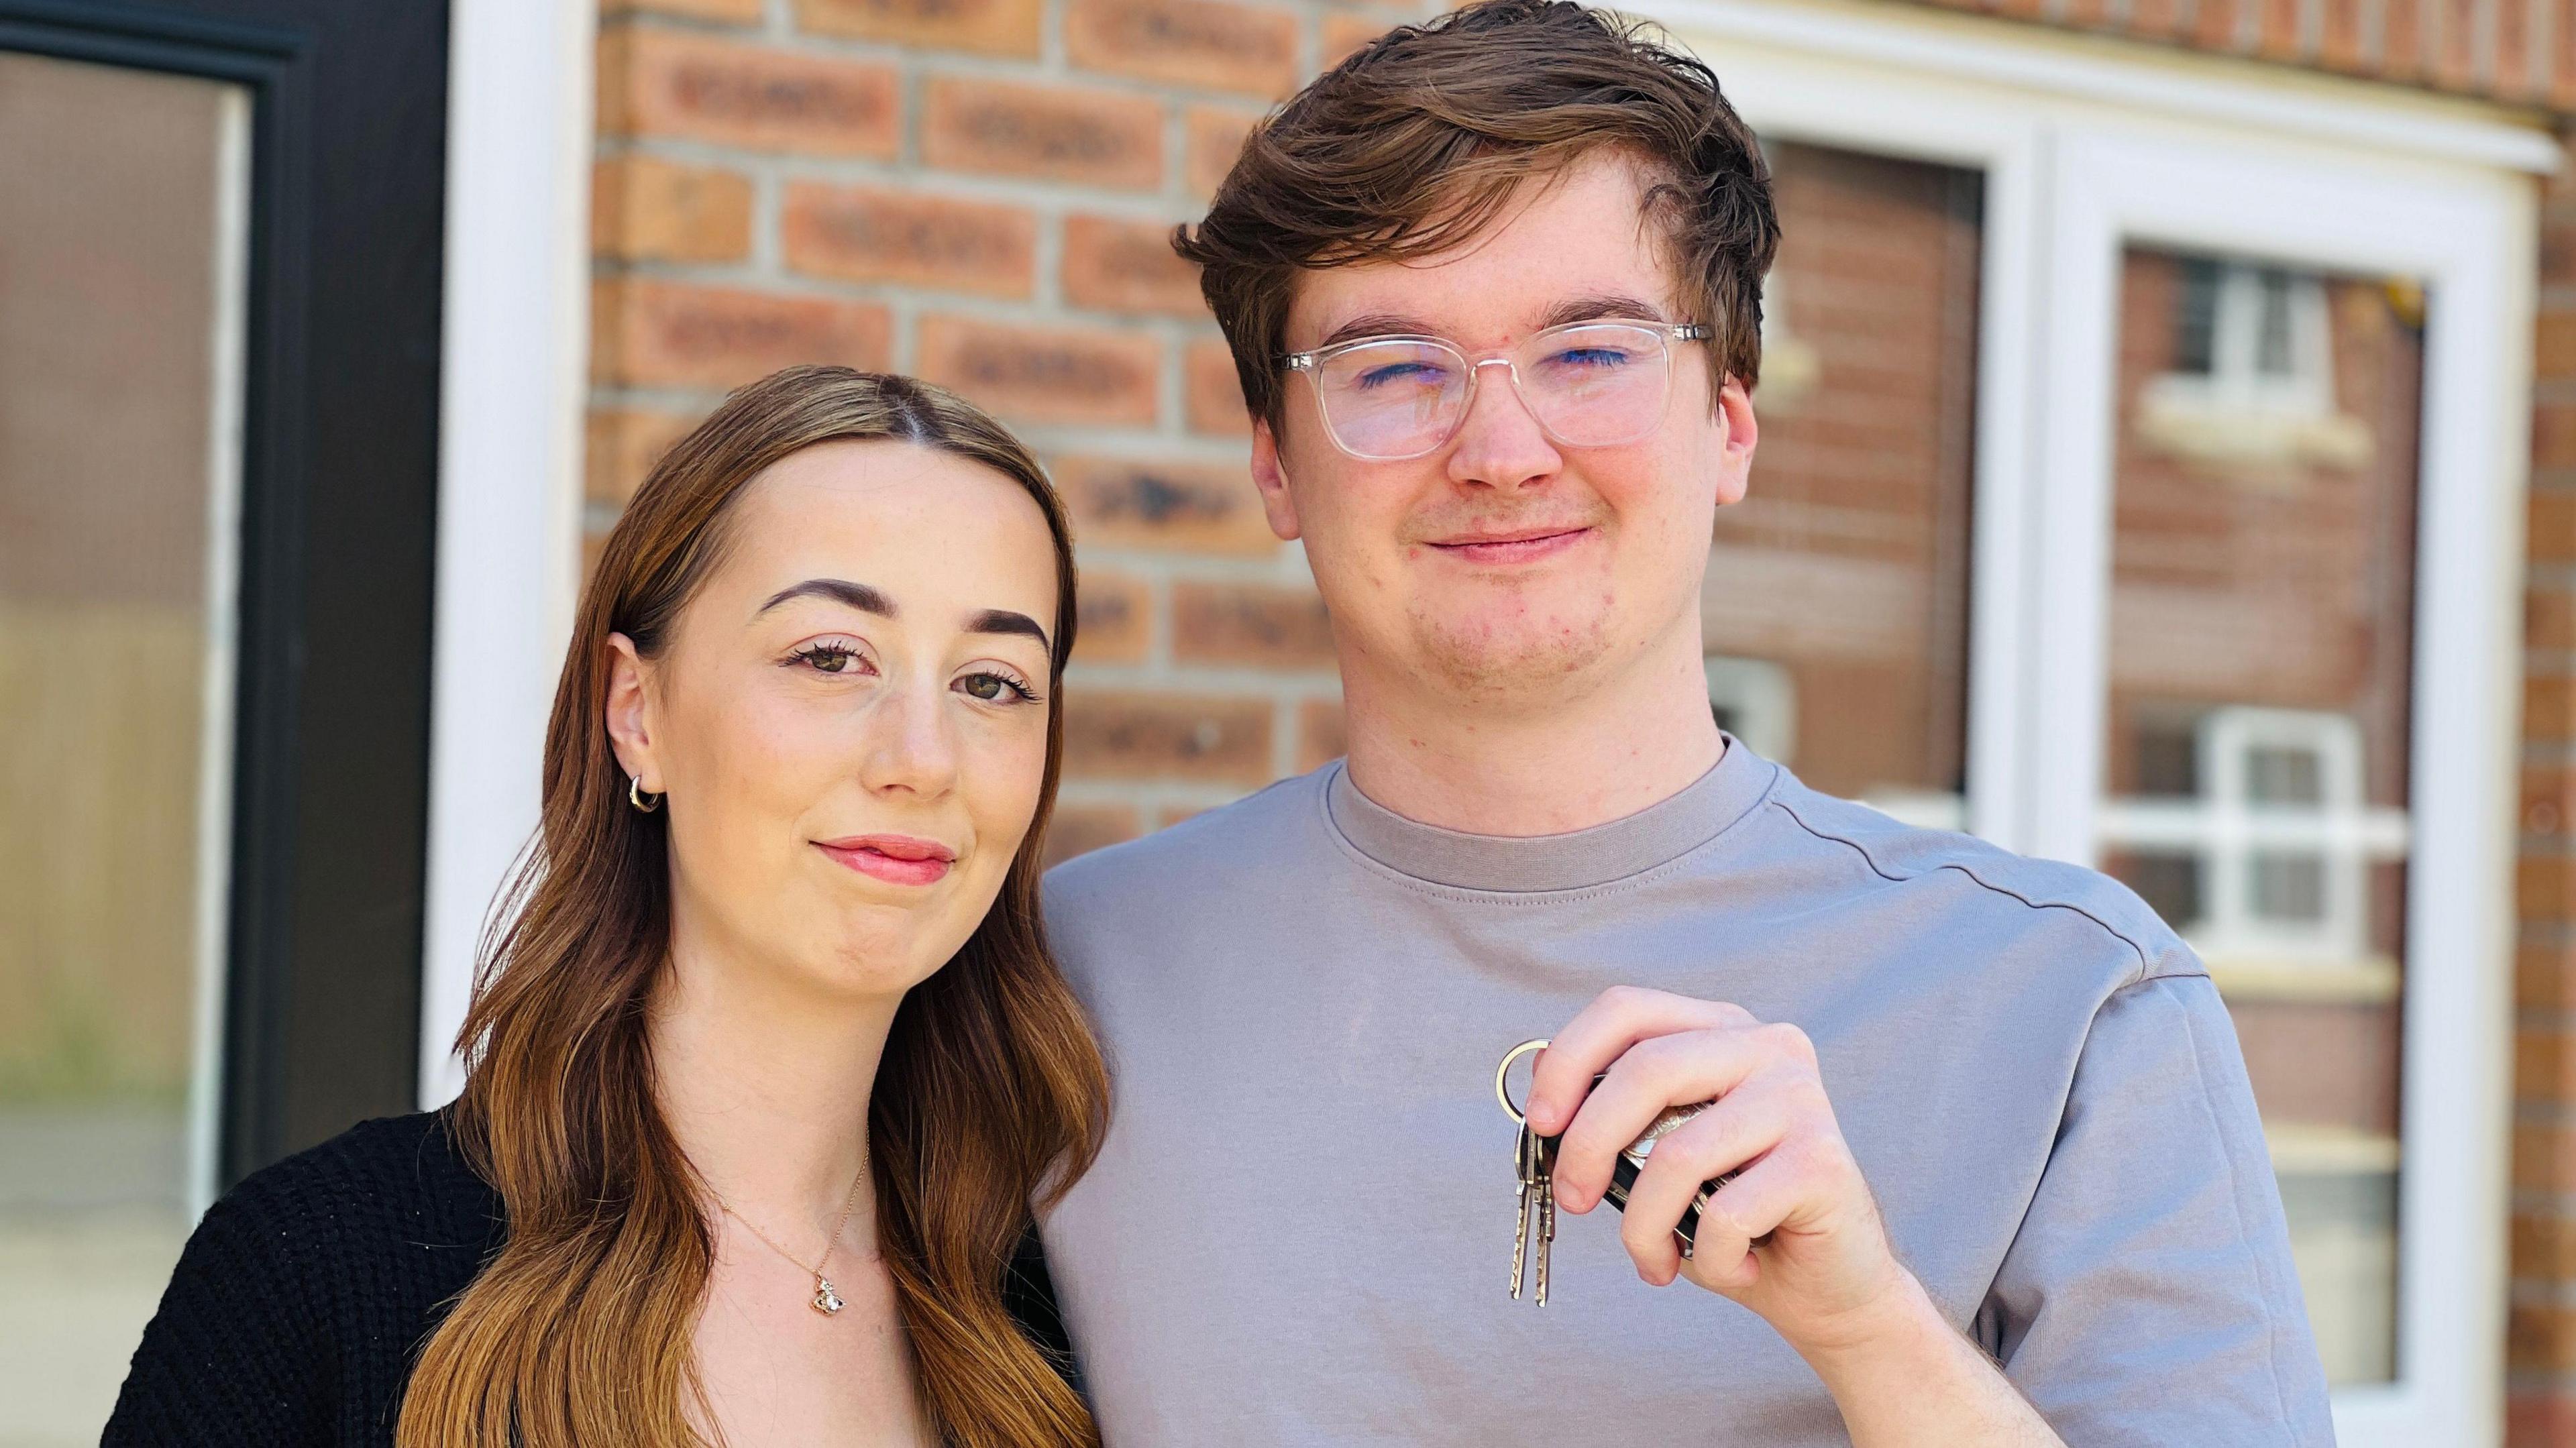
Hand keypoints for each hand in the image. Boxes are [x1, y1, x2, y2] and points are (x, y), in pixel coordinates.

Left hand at [1523, 986, 1913, 1358]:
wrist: (1828, 1285)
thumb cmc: (1732, 1218)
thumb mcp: (1659, 1157)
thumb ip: (1616, 1119)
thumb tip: (1542, 1094)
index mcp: (1718, 1030)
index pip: (1626, 1009)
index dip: (1568, 1061)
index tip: (1540, 1124)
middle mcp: (1765, 1045)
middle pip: (1646, 1070)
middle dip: (1588, 1144)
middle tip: (1573, 1200)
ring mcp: (1799, 1097)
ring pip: (1677, 1154)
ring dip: (1644, 1227)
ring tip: (1654, 1262)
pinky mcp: (1822, 1159)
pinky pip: (1727, 1214)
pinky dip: (1711, 1259)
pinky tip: (1735, 1269)